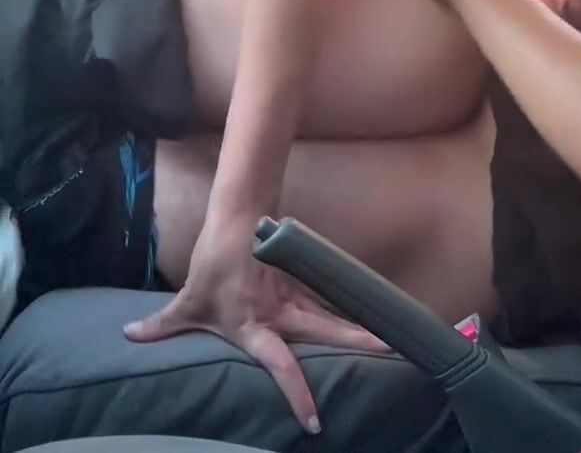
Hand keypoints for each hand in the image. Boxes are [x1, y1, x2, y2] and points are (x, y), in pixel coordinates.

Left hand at [124, 216, 387, 433]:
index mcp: (253, 324)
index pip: (278, 363)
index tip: (314, 421)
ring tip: (395, 345)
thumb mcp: (187, 300)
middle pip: (324, 331)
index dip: (295, 391)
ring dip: (360, 331)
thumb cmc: (212, 263)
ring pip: (331, 317)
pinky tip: (369, 328)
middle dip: (357, 343)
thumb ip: (162, 325)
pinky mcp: (302, 285)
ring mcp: (295, 296)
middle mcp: (281, 313)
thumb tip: (128, 336)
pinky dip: (346, 319)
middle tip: (391, 353)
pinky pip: (326, 306)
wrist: (237, 216)